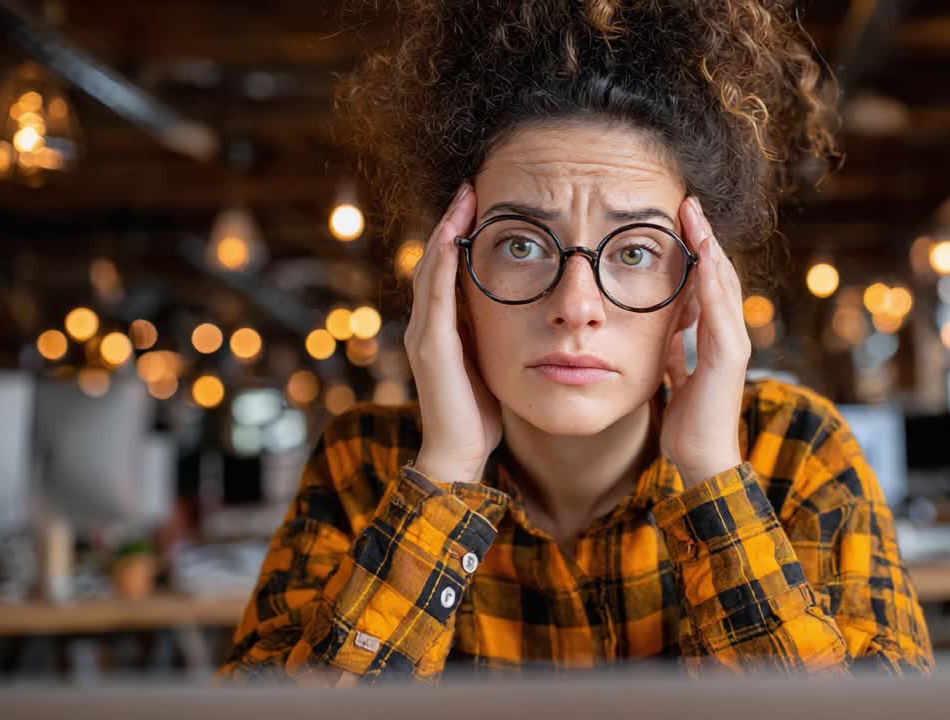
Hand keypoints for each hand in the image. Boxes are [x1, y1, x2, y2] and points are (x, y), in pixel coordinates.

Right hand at [404, 182, 502, 484]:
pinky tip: (453, 237)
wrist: (459, 456)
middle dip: (451, 220)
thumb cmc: (479, 415)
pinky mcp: (432, 348)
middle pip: (435, 259)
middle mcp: (428, 325)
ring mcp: (425, 335)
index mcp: (444, 328)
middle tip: (470, 186)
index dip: (459, 234)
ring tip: (464, 197)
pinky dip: (442, 262)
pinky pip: (435, 296)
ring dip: (446, 230)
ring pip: (431, 269)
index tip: (480, 201)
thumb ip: (496, 335)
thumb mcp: (493, 363)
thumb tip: (523, 309)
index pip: (448, 269)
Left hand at [660, 196, 751, 487]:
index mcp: (716, 337)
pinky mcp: (728, 359)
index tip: (680, 220)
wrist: (702, 460)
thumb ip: (674, 349)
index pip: (708, 282)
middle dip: (704, 238)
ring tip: (695, 218)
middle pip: (720, 274)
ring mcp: (733, 345)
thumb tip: (663, 329)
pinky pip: (718, 313)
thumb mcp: (674, 374)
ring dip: (709, 249)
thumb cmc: (690, 422)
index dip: (697, 250)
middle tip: (687, 203)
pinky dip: (712, 283)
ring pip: (724, 285)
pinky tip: (702, 258)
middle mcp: (730, 335)